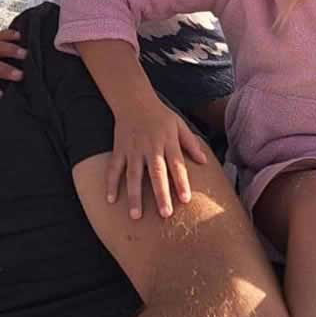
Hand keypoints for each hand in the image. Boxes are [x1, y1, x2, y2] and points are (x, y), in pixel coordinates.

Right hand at [107, 94, 210, 219]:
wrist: (133, 99)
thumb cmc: (160, 115)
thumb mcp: (179, 124)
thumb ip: (191, 143)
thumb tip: (205, 162)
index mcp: (168, 141)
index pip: (176, 164)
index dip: (181, 182)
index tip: (185, 200)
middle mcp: (150, 146)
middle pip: (156, 173)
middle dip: (160, 194)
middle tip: (165, 214)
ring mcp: (133, 149)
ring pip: (133, 175)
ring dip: (134, 195)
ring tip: (136, 216)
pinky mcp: (119, 149)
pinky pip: (113, 168)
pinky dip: (110, 183)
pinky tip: (111, 200)